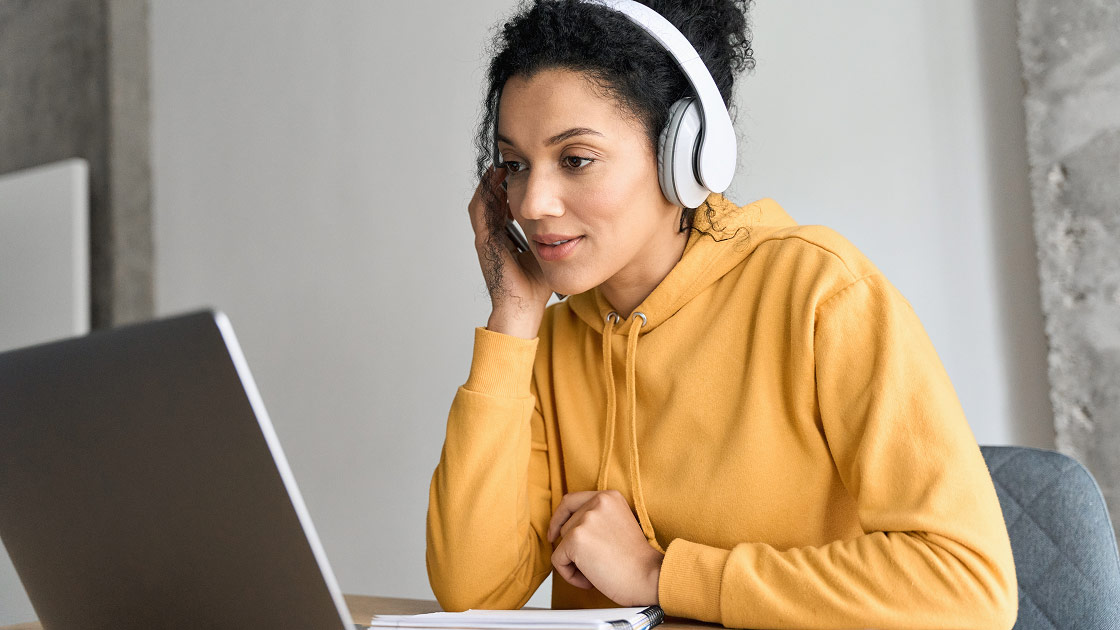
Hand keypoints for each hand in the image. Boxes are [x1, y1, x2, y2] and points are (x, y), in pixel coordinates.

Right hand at [467, 165, 552, 332]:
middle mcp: (493, 237)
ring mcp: (486, 240)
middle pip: (491, 200)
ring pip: (482, 202)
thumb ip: (553, 236)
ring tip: (502, 167)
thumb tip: (571, 218)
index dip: (510, 189)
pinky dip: (486, 194)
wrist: (523, 308)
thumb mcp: (548, 251)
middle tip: (512, 164)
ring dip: (491, 184)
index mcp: (505, 239)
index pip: (503, 207)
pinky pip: (480, 212)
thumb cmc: (536, 286)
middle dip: (500, 181)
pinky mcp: (484, 243)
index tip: (523, 174)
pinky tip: (497, 181)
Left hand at [547, 490, 664, 605]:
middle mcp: (597, 502)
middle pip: (565, 526)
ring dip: (575, 563)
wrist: (649, 577)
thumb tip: (565, 527)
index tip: (555, 533)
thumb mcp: (618, 525)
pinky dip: (570, 575)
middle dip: (575, 549)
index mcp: (609, 497)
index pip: (570, 501)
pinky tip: (591, 580)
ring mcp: (586, 519)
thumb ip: (596, 519)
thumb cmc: (637, 561)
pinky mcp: (576, 538)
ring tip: (599, 571)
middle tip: (596, 563)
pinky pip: (557, 560)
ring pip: (561, 544)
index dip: (560, 518)